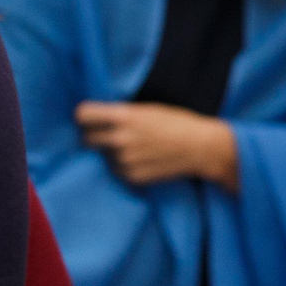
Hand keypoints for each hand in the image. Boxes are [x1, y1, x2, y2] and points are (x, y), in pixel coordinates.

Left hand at [75, 102, 238, 187]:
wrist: (203, 148)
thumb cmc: (179, 123)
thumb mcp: (149, 109)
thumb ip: (122, 114)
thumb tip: (97, 118)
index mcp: (124, 116)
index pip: (82, 114)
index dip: (84, 117)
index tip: (90, 119)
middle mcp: (119, 138)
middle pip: (86, 138)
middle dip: (95, 137)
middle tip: (111, 136)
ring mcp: (124, 159)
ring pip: (102, 156)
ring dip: (112, 153)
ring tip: (136, 149)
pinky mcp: (131, 176)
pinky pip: (117, 170)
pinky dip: (125, 166)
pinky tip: (144, 160)